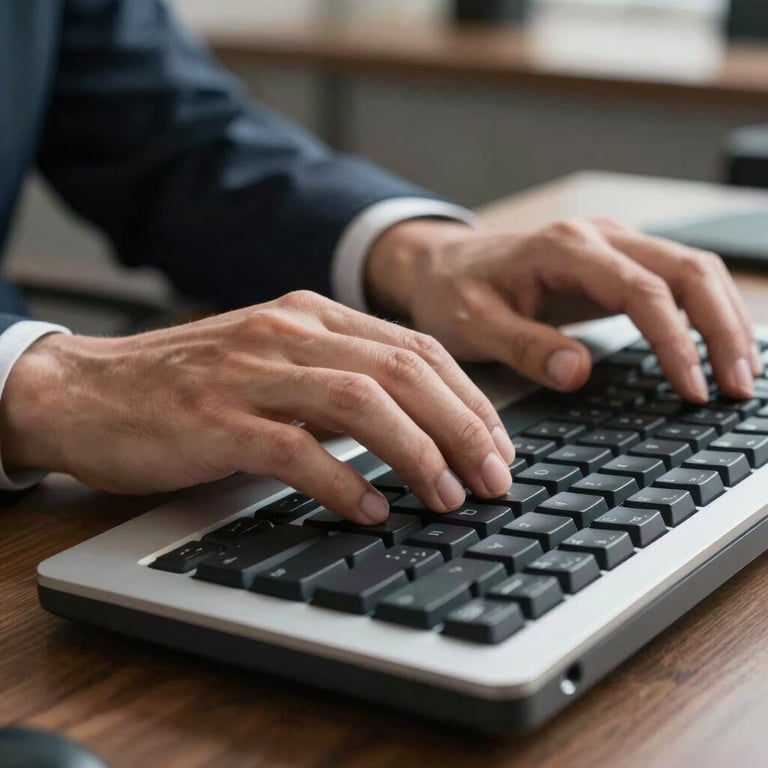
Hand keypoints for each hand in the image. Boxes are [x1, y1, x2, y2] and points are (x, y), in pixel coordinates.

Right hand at [0, 291, 515, 522]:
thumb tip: (416, 425)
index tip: (498, 446)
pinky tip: (369, 511)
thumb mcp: (276, 363)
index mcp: (312, 314)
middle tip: (495, 479)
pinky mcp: (217, 418)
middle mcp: (289, 331)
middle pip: (405, 372)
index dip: (470, 400)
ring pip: (363, 402)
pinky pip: (297, 449)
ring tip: (448, 498)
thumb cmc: (191, 384)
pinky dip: (343, 482)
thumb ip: (338, 379)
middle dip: (464, 429)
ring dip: (419, 454)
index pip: (417, 349)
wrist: (88, 389)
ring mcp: (252, 371)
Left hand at [366, 217, 760, 401]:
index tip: (692, 389)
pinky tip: (716, 344)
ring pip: (691, 269)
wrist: (440, 266)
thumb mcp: (471, 324)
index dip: (675, 341)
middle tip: (738, 387)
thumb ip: (523, 346)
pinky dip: (704, 310)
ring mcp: (610, 245)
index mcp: (564, 249)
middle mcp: (597, 238)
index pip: (642, 291)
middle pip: (687, 270)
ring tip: (740, 374)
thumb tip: (577, 373)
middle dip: (721, 329)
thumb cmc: (452, 292)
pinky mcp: (614, 262)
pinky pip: (674, 278)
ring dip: (722, 319)